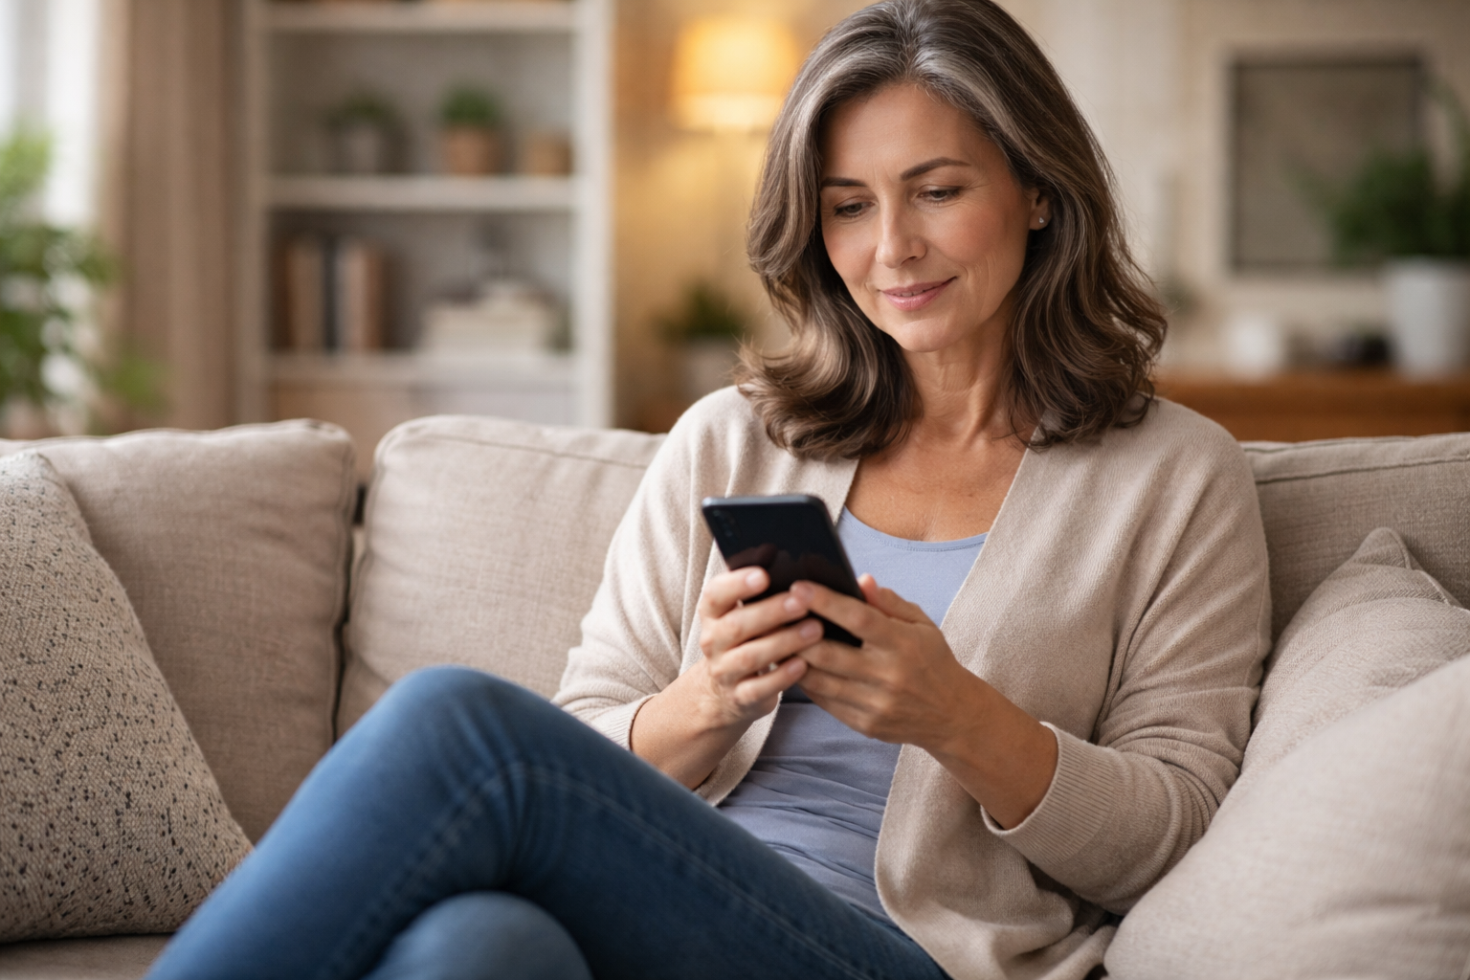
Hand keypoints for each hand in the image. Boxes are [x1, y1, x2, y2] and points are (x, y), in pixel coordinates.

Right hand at [629, 567, 818, 788]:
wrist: (723, 693)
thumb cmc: (745, 640)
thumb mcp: (743, 613)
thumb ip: (759, 591)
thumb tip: (783, 556)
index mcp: (713, 614)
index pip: (715, 595)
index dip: (736, 584)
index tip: (764, 574)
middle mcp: (713, 642)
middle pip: (736, 626)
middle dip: (770, 612)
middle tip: (801, 601)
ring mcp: (724, 672)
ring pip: (750, 657)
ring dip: (783, 642)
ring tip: (815, 629)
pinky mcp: (741, 698)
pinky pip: (759, 689)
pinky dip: (782, 676)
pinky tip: (803, 664)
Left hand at [789, 575, 970, 746]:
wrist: (952, 715)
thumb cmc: (932, 661)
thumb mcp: (921, 625)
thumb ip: (889, 603)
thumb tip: (860, 580)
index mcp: (902, 644)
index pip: (858, 619)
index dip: (825, 602)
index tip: (798, 587)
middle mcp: (887, 676)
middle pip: (828, 654)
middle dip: (796, 633)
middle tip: (773, 614)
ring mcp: (874, 704)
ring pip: (819, 680)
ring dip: (793, 659)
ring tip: (775, 639)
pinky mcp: (864, 725)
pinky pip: (824, 701)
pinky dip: (806, 682)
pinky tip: (795, 665)